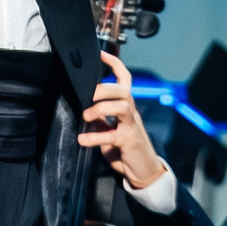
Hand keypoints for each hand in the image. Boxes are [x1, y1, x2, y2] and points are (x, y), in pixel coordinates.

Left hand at [76, 52, 169, 191]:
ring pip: (122, 107)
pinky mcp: (129, 142)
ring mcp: (132, 127)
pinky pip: (112, 135)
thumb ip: (100, 118)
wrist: (143, 171)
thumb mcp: (109, 130)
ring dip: (101, 109)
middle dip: (104, 89)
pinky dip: (95, 137)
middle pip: (123, 91)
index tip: (100, 54)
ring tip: (86, 116)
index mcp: (126, 107)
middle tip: (87, 96)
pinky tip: (83, 139)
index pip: (125, 79)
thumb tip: (84, 105)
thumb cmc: (125, 148)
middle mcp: (131, 113)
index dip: (114, 64)